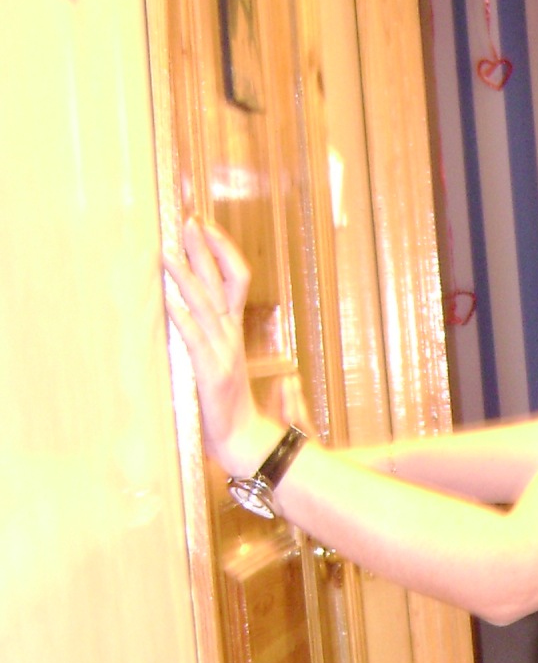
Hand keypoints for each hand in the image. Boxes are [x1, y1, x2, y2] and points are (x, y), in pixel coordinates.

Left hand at [162, 216, 279, 478]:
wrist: (243, 441)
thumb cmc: (226, 404)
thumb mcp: (220, 361)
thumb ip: (207, 335)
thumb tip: (183, 308)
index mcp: (233, 331)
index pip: (235, 280)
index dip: (223, 250)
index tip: (204, 224)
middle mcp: (230, 336)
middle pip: (223, 283)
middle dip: (205, 249)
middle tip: (188, 221)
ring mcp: (223, 353)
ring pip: (206, 306)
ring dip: (187, 277)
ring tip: (168, 253)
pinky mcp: (211, 374)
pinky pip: (195, 341)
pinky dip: (183, 319)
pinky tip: (169, 301)